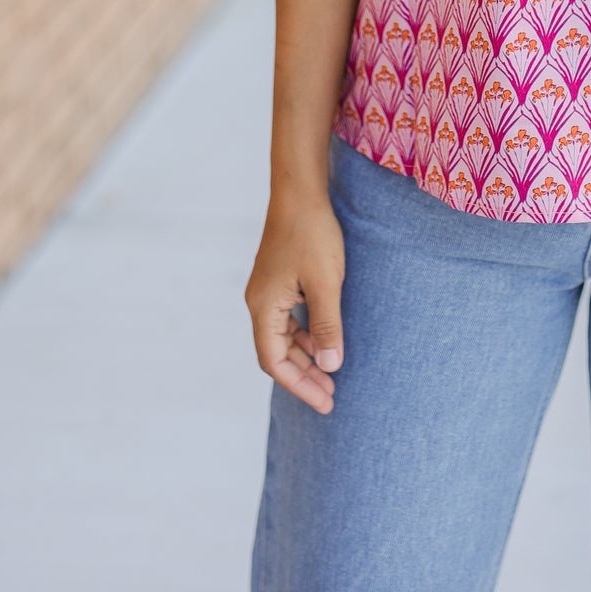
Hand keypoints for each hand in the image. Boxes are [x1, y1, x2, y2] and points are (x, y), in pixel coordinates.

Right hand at [244, 188, 345, 414]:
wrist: (300, 190)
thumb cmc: (312, 234)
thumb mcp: (326, 283)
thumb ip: (327, 326)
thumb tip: (330, 367)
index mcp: (263, 307)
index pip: (274, 362)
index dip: (299, 386)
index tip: (325, 401)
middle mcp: (259, 302)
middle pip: (277, 353)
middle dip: (304, 377)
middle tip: (331, 397)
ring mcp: (267, 290)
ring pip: (282, 336)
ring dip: (305, 357)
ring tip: (330, 374)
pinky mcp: (278, 279)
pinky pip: (287, 319)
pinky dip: (304, 335)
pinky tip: (323, 340)